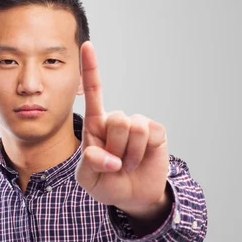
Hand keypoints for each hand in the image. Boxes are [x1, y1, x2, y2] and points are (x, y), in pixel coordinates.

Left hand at [74, 41, 169, 218]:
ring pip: (130, 127)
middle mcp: (116, 120)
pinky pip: (146, 134)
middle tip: (114, 164)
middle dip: (113, 148)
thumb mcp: (88, 179)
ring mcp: (137, 124)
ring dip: (127, 154)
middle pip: (114, 119)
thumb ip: (90, 163)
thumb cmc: (107, 183)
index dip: (90, 69)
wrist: (133, 197)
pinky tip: (140, 160)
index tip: (86, 45)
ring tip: (127, 163)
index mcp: (95, 125)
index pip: (93, 94)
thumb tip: (111, 157)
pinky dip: (140, 154)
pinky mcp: (155, 131)